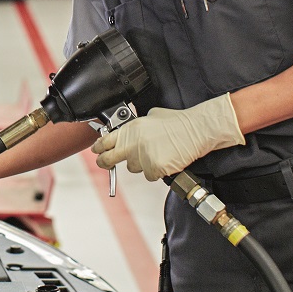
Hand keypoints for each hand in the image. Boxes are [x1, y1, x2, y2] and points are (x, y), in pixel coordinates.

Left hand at [92, 93, 244, 181]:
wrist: (196, 130)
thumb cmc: (178, 122)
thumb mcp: (152, 116)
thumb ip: (137, 126)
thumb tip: (132, 131)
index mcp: (131, 129)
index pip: (105, 141)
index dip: (98, 148)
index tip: (96, 150)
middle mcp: (133, 144)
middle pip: (109, 159)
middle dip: (105, 162)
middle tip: (105, 163)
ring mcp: (142, 158)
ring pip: (134, 168)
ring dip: (142, 164)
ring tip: (157, 153)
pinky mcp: (154, 169)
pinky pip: (150, 175)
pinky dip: (157, 171)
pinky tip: (166, 160)